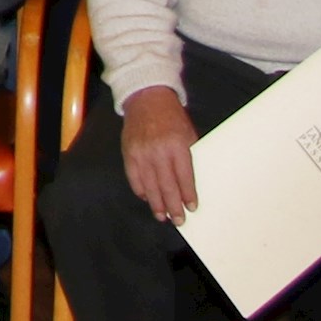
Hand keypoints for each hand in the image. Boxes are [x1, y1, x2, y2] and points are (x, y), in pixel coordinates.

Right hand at [121, 87, 199, 223]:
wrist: (147, 100)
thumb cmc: (173, 118)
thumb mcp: (189, 134)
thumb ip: (188, 156)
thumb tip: (189, 183)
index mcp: (177, 145)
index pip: (184, 177)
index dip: (188, 194)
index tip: (191, 208)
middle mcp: (158, 152)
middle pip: (167, 186)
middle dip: (173, 206)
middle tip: (178, 220)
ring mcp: (141, 154)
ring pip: (149, 186)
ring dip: (156, 204)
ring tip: (162, 216)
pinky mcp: (128, 154)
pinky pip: (134, 178)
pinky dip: (141, 191)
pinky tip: (147, 198)